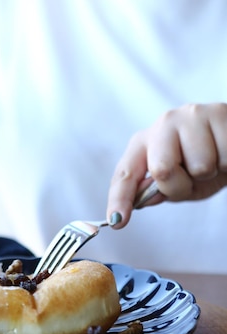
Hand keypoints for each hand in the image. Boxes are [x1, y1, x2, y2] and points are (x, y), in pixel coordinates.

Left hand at [107, 102, 226, 226]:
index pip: (126, 174)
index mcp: (145, 143)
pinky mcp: (218, 112)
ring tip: (214, 162)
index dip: (120, 198)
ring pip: (200, 165)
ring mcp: (191, 115)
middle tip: (194, 178)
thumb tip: (142, 200)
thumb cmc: (206, 164)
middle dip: (181, 185)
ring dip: (211, 173)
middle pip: (162, 169)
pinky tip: (226, 153)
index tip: (117, 221)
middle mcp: (163, 124)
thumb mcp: (180, 185)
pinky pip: (225, 157)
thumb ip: (158, 192)